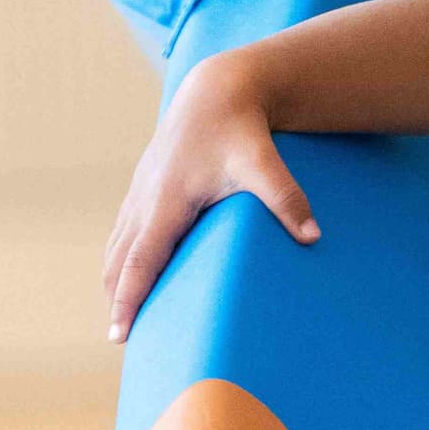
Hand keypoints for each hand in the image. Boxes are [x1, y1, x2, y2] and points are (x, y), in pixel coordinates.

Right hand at [103, 55, 320, 339]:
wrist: (216, 89)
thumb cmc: (240, 128)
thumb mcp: (264, 163)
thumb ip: (286, 199)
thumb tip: (313, 236)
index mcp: (166, 203)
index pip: (140, 263)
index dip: (128, 301)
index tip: (119, 336)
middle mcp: (145, 201)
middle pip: (120, 262)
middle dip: (117, 300)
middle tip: (121, 340)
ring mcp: (140, 193)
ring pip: (117, 246)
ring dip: (115, 280)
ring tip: (122, 317)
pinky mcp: (144, 186)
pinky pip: (123, 230)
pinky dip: (120, 257)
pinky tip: (126, 273)